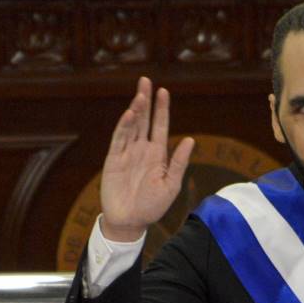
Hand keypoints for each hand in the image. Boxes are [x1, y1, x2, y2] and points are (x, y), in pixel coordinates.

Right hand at [99, 76, 195, 241]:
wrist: (130, 222)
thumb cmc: (152, 206)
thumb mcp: (171, 184)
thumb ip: (179, 162)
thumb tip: (189, 139)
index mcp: (157, 154)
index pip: (160, 126)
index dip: (161, 109)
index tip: (164, 91)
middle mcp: (142, 150)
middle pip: (144, 120)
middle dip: (145, 100)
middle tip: (146, 80)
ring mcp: (127, 153)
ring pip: (131, 126)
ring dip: (136, 110)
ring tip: (140, 94)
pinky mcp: (114, 160)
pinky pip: (119, 139)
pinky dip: (124, 127)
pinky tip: (130, 115)